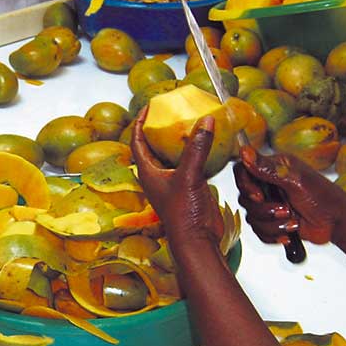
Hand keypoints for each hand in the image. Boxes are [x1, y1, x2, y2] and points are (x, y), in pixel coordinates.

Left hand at [131, 107, 224, 247]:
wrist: (197, 239)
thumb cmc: (183, 213)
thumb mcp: (188, 176)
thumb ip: (196, 148)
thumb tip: (206, 120)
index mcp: (148, 172)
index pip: (137, 142)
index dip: (139, 122)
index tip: (148, 106)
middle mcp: (158, 175)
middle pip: (154, 146)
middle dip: (159, 127)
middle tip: (171, 110)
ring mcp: (174, 181)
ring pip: (174, 154)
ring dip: (180, 139)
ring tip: (189, 120)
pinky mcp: (190, 186)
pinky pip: (191, 162)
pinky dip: (197, 150)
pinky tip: (209, 141)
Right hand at [232, 147, 345, 244]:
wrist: (337, 223)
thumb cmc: (324, 197)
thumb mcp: (295, 180)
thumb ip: (268, 168)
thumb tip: (244, 151)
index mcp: (273, 168)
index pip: (242, 172)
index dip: (246, 186)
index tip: (259, 196)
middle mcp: (268, 184)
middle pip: (244, 198)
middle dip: (265, 210)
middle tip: (286, 209)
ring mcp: (269, 204)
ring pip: (251, 217)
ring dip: (273, 224)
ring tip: (293, 220)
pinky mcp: (272, 221)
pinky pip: (259, 231)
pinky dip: (274, 234)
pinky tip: (289, 231)